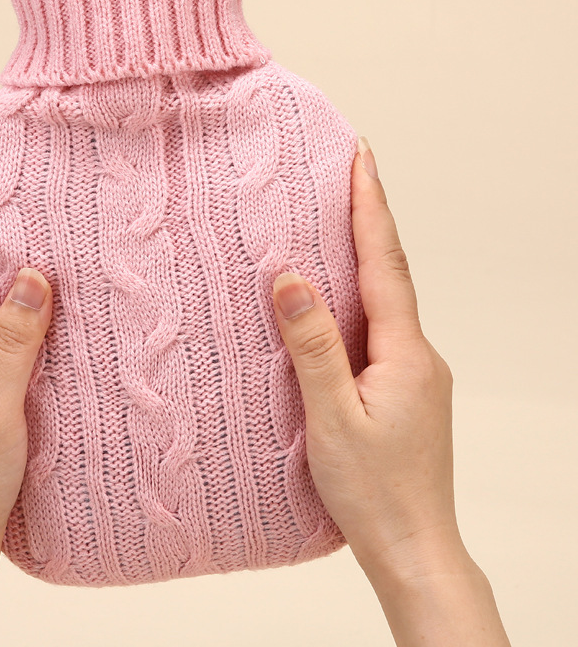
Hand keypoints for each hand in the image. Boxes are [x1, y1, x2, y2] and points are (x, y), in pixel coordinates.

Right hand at [271, 138, 461, 582]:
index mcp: (404, 351)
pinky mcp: (403, 390)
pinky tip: (339, 301)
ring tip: (341, 221)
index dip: (371, 208)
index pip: (386, 264)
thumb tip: (291, 278)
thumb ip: (314, 345)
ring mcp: (413, 373)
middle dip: (371, 219)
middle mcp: (416, 354)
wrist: (414, 547)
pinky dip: (360, 299)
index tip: (362, 160)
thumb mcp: (333, 416)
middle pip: (391, 273)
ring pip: (385, 302)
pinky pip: (379, 330)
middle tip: (353, 173)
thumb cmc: (374, 491)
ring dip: (366, 257)